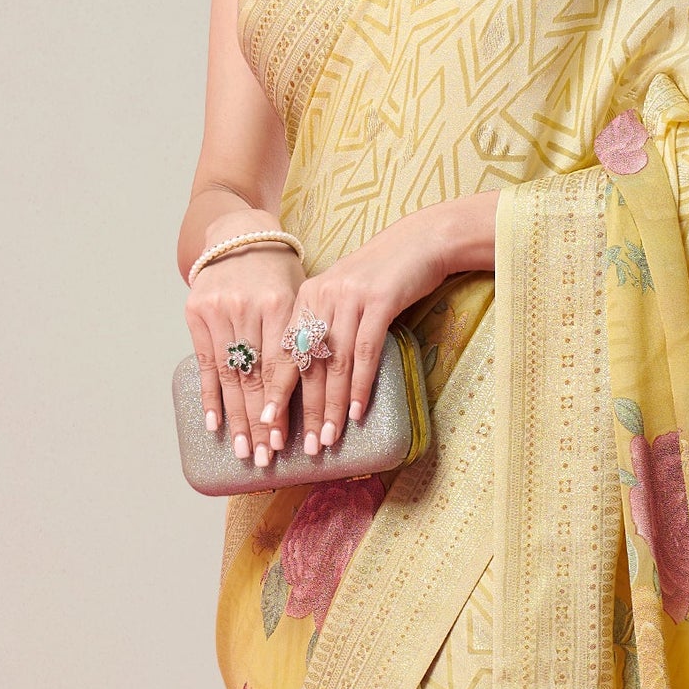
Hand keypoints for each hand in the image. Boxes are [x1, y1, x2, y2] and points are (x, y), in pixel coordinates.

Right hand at [185, 233, 303, 460]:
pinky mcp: (196, 313)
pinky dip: (210, 396)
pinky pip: (206, 363)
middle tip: (266, 458)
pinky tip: (214, 424)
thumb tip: (317, 391)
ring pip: (230, 375)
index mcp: (278, 303)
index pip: (282, 364)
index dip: (282, 405)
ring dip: (237, 418)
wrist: (239, 233)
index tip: (286, 439)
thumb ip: (303, 338)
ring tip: (245, 450)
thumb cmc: (278, 272)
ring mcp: (218, 311)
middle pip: (254, 377)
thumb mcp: (298, 296)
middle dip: (261, 422)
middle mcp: (245, 308)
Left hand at [254, 195, 494, 462]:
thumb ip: (325, 328)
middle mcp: (320, 297)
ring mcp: (348, 298)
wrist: (420, 241)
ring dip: (330, 406)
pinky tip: (356, 412)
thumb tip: (312, 378)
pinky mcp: (378, 301)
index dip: (275, 393)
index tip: (267, 427)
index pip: (283, 353)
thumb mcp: (344, 298)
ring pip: (333, 363)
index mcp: (305, 297)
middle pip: (305, 363)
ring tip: (328, 438)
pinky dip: (359, 386)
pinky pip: (364, 352)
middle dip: (302, 410)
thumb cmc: (382, 276)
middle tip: (302, 446)